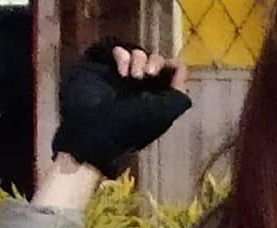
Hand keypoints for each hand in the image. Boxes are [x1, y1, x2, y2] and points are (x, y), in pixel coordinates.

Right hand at [52, 36, 191, 178]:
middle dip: (155, 62)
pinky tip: (120, 72)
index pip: (173, 73)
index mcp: (160, 100)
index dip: (172, 67)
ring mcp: (124, 78)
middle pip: (157, 59)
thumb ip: (178, 96)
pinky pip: (118, 50)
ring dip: (139, 60)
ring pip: (139, 53)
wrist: (94, 128)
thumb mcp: (164, 115)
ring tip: (132, 77)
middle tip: (148, 74)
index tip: (166, 72)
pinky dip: (122, 57)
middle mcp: (144, 88)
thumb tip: (182, 74)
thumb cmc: (131, 126)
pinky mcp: (105, 68)